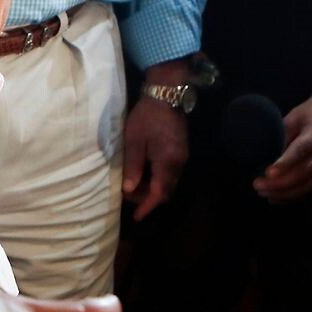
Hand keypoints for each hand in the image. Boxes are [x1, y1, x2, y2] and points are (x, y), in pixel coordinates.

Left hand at [123, 67, 190, 220]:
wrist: (167, 94)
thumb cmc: (147, 116)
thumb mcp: (134, 141)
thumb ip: (133, 167)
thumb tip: (130, 189)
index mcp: (167, 163)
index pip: (159, 194)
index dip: (147, 207)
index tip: (137, 217)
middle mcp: (179, 163)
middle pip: (166, 191)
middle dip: (148, 198)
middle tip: (128, 196)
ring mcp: (182, 157)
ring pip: (169, 182)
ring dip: (153, 188)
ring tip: (133, 185)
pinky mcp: (181, 150)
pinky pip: (171, 173)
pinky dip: (158, 179)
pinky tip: (144, 173)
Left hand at [253, 85, 311, 203]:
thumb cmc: (309, 113)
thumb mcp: (293, 118)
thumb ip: (281, 137)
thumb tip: (264, 159)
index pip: (301, 151)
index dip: (284, 163)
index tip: (267, 174)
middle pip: (303, 173)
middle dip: (278, 183)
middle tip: (257, 185)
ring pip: (307, 185)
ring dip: (283, 193)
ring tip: (262, 192)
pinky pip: (309, 188)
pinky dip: (291, 195)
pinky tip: (275, 197)